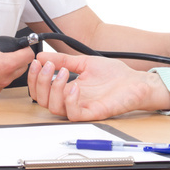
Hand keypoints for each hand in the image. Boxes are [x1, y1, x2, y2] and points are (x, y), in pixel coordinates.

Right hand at [28, 52, 169, 119]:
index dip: (34, 78)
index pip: (41, 90)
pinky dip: (69, 100)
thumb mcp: (84, 62)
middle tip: (49, 67)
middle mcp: (71, 100)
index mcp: (67, 89)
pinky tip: (74, 86)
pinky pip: (73, 114)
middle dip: (40, 82)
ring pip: (54, 108)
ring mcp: (81, 107)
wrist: (135, 82)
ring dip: (54, 89)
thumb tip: (42, 55)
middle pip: (42, 100)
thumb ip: (63, 59)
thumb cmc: (114, 75)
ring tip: (64, 73)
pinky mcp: (92, 113)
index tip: (37, 62)